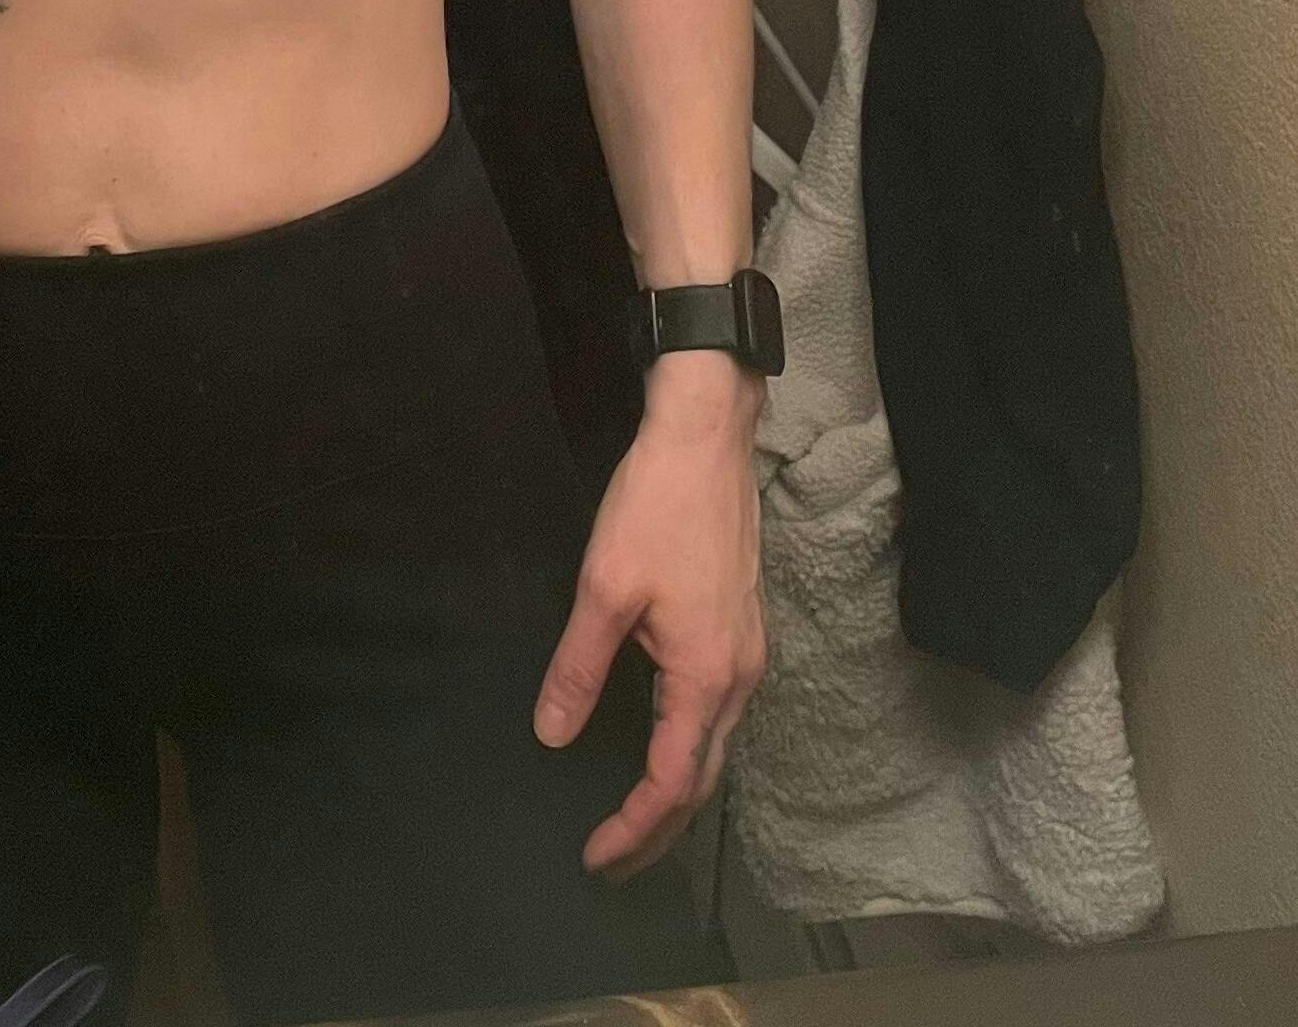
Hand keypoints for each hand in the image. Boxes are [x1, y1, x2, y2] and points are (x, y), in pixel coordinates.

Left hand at [535, 364, 767, 877]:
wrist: (706, 437)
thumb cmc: (657, 505)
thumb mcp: (604, 588)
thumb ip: (578, 668)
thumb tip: (551, 734)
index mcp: (706, 675)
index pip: (671, 783)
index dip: (632, 828)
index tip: (594, 857)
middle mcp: (737, 675)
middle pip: (702, 780)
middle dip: (657, 830)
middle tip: (609, 860)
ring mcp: (746, 652)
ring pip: (714, 749)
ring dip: (675, 793)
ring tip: (630, 819)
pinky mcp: (740, 629)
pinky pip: (718, 714)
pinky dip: (689, 751)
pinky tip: (660, 746)